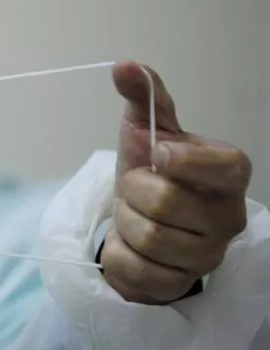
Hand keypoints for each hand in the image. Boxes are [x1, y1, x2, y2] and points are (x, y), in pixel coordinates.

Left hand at [101, 61, 250, 303]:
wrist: (137, 220)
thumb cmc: (150, 171)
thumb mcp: (145, 130)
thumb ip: (143, 97)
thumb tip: (123, 65)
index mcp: (228, 174)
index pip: (226, 166)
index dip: (184, 159)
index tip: (157, 153)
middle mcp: (229, 217)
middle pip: (166, 202)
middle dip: (134, 192)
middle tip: (136, 190)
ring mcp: (208, 255)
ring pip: (149, 238)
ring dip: (126, 223)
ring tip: (136, 216)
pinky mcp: (179, 285)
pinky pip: (135, 268)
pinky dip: (120, 253)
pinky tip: (132, 245)